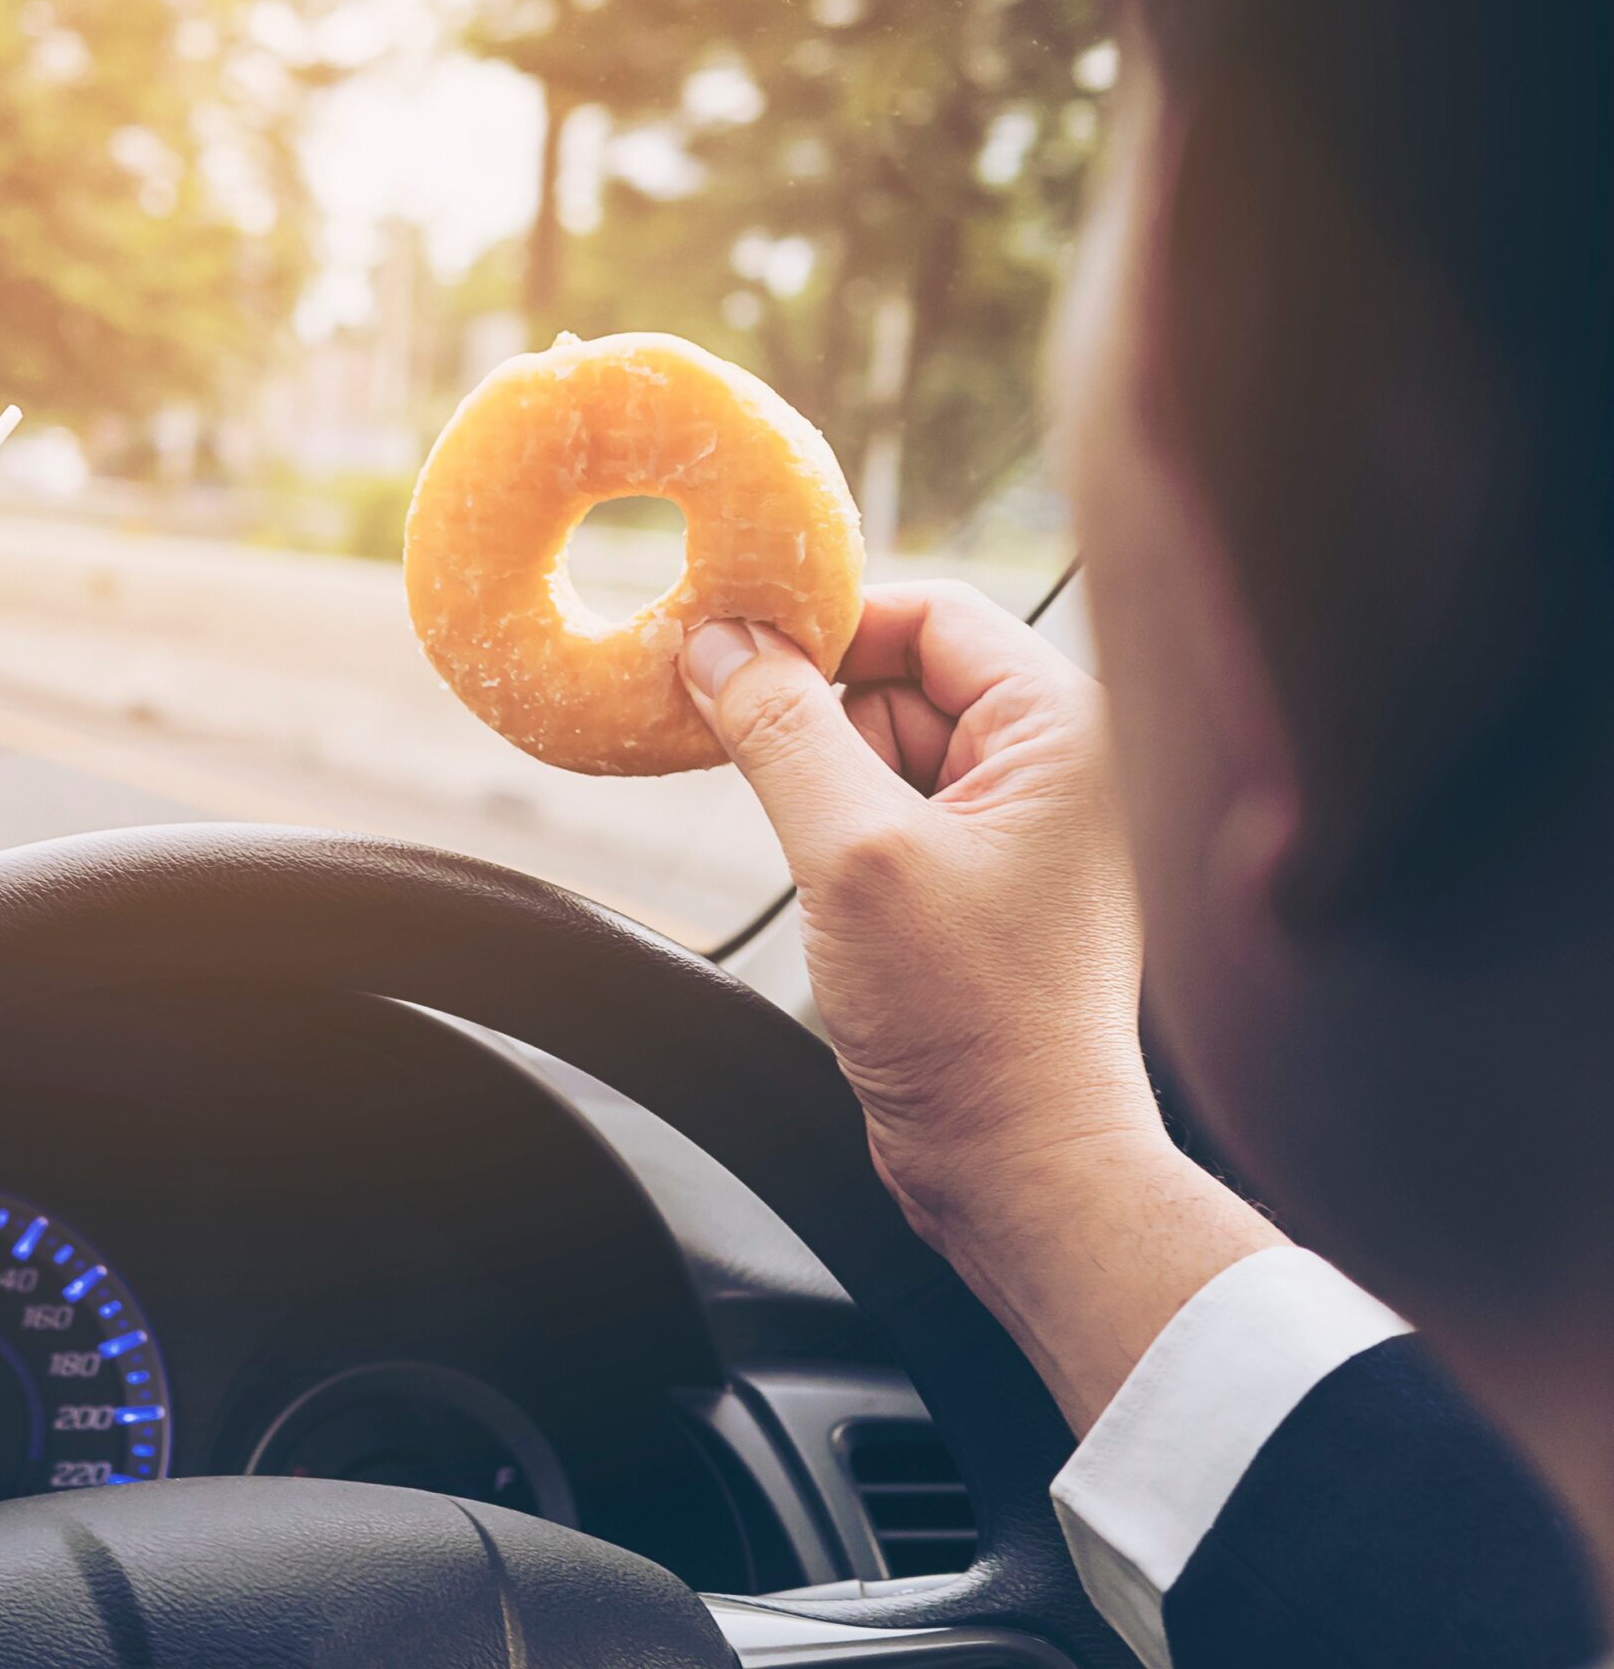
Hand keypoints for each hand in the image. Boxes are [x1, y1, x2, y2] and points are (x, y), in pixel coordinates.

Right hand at [682, 582, 1279, 1426]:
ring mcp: (1024, 827)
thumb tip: (716, 639)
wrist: (1020, 1169)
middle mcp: (1059, 763)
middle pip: (900, 679)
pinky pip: (893, 814)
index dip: (826, 629)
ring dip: (827, 794)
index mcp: (1065, 729)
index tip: (729, 657)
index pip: (930, 613)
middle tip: (766, 786)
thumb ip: (780, 729)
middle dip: (819, 726)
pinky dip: (843, 838)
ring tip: (838, 883)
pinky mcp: (986, 882)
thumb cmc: (970, 1023)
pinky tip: (841, 902)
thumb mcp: (851, 854)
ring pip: (884, 750)